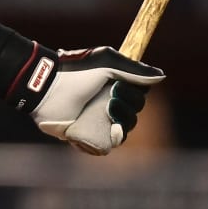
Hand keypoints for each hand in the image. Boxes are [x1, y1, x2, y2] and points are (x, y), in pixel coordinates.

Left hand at [25, 47, 163, 154]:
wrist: (45, 87)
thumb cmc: (75, 71)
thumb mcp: (107, 62)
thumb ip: (134, 70)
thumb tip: (162, 76)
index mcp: (114, 87)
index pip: (138, 96)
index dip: (135, 94)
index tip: (121, 86)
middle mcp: (108, 104)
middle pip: (134, 114)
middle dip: (127, 107)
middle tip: (111, 97)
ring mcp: (97, 121)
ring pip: (124, 131)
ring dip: (122, 123)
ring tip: (108, 111)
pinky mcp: (86, 135)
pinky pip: (106, 146)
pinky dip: (109, 140)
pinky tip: (109, 131)